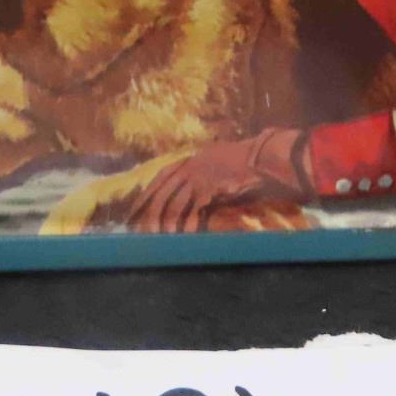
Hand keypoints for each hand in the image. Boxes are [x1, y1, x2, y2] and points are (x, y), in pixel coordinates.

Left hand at [123, 128, 311, 233]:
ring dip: (166, 222)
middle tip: (138, 229)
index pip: (160, 178)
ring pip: (174, 202)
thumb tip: (191, 197)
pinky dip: (187, 223)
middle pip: (162, 191)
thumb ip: (201, 176)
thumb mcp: (217, 164)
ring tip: (159, 238)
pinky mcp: (211, 187)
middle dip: (148, 212)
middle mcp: (191, 166)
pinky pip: (194, 208)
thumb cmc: (243, 164)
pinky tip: (183, 235)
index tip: (133, 210)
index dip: (146, 194)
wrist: (262, 157)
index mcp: (190, 160)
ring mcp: (200, 176)